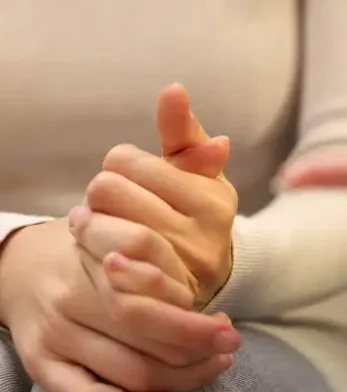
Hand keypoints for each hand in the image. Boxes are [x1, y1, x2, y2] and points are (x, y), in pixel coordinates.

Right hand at [0, 218, 237, 391]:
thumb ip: (153, 261)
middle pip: (150, 340)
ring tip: (213, 369)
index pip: (157, 303)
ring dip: (183, 379)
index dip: (198, 323)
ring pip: (132, 372)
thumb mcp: (115, 237)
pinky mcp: (41, 367)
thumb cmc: (82, 252)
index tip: (227, 326)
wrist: (16, 266)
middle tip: (229, 349)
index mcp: (93, 263)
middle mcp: (71, 300)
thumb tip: (205, 303)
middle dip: (200, 351)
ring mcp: (55, 337)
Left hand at [81, 84, 237, 308]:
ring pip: (103, 230)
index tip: (126, 177)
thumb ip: (181, 131)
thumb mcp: (195, 171)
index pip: (126, 161)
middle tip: (105, 203)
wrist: (204, 276)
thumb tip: (173, 89)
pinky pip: (112, 273)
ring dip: (88, 224)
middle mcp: (205, 238)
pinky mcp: (158, 301)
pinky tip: (100, 254)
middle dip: (100, 193)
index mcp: (213, 199)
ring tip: (95, 225)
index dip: (117, 165)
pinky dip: (96, 257)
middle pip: (109, 191)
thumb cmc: (193, 211)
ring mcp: (182, 273)